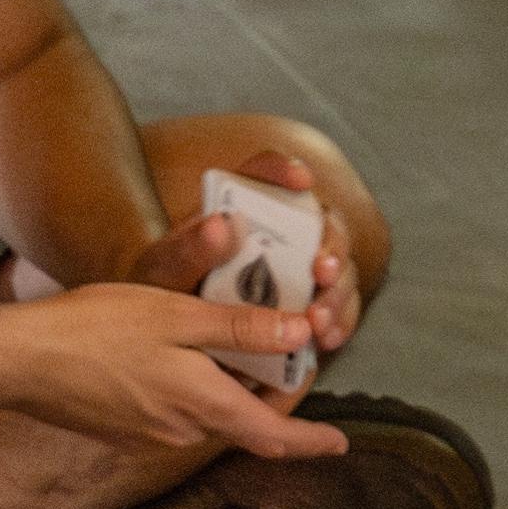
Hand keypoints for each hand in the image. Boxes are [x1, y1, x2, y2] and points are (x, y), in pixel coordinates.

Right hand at [0, 278, 345, 460]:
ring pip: (208, 414)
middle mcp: (181, 432)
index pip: (273, 435)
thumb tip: (300, 339)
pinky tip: (180, 354)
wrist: (18, 361)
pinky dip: (193, 389)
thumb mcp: (176, 316)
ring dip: (229, 389)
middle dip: (269, 397)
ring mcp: (148, 435)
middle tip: (285, 357)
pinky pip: (176, 412)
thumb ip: (240, 330)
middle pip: (243, 421)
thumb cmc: (94, 330)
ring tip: (235, 344)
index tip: (339, 444)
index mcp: (204, 406)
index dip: (311, 440)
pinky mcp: (122, 429)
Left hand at [132, 148, 364, 353]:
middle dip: (332, 245)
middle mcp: (281, 230)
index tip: (301, 180)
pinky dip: (340, 322)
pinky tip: (327, 338)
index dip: (286, 170)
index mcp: (240, 205)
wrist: (171, 338)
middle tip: (321, 272)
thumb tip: (222, 224)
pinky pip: (341, 307)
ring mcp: (302, 266)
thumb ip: (188, 249)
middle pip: (322, 221)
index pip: (266, 173)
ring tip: (318, 320)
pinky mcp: (313, 301)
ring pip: (339, 266)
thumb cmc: (167, 293)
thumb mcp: (166, 272)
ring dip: (338, 292)